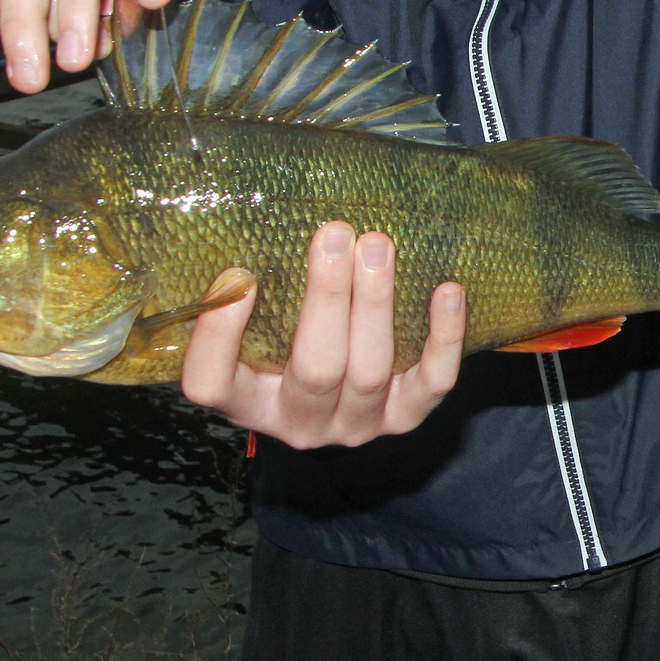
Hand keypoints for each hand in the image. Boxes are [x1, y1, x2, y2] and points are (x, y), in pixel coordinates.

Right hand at [182, 222, 467, 448]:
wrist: (341, 397)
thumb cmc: (285, 346)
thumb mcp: (252, 332)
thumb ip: (242, 299)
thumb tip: (241, 262)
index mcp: (247, 402)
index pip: (213, 384)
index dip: (220, 336)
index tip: (238, 276)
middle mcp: (301, 423)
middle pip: (316, 370)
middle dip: (328, 299)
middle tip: (334, 236)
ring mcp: (357, 424)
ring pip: (370, 372)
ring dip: (376, 304)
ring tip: (377, 246)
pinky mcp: (405, 417)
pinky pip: (432, 382)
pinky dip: (444, 337)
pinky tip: (447, 290)